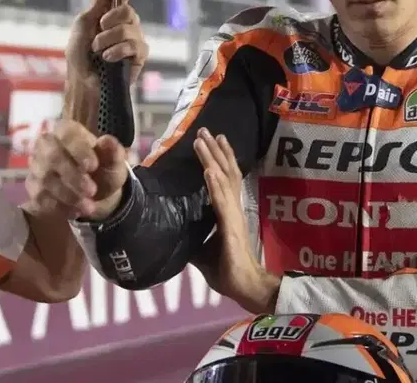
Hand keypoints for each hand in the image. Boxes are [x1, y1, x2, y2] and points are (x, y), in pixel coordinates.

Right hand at [25, 119, 129, 220]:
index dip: (78, 149)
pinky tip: (75, 211)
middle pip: (52, 157)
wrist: (95, 192)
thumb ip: (113, 152)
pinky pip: (39, 198)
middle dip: (72, 176)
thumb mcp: (114, 162)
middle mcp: (46, 144)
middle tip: (92, 191)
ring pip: (45, 180)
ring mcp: (36, 167)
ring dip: (68, 195)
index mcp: (67, 130)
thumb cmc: (103, 169)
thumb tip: (107, 141)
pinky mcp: (33, 188)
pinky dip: (59, 207)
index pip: (66, 133)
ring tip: (89, 207)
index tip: (93, 166)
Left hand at [67, 0, 148, 85]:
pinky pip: (135, 46)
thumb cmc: (79, 55)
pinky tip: (108, 58)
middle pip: (128, 10)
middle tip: (99, 31)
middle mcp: (126, 22)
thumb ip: (99, 1)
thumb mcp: (84, 23)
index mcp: (112, 11)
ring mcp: (134, 38)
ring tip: (98, 51)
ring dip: (108, 39)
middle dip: (110, 21)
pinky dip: (117, 51)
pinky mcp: (140, 55)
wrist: (82, 82)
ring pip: (130, 29)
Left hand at [195, 128, 277, 314]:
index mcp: (227, 212)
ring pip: (223, 180)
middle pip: (226, 172)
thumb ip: (192, 235)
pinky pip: (221, 202)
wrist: (243, 286)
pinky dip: (215, 185)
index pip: (225, 178)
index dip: (220, 158)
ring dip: (212, 159)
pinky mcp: (230, 227)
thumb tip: (173, 231)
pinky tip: (208, 171)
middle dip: (215, 150)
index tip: (212, 140)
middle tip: (206, 130)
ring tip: (204, 141)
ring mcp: (232, 216)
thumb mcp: (201, 249)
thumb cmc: (226, 269)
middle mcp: (232, 208)